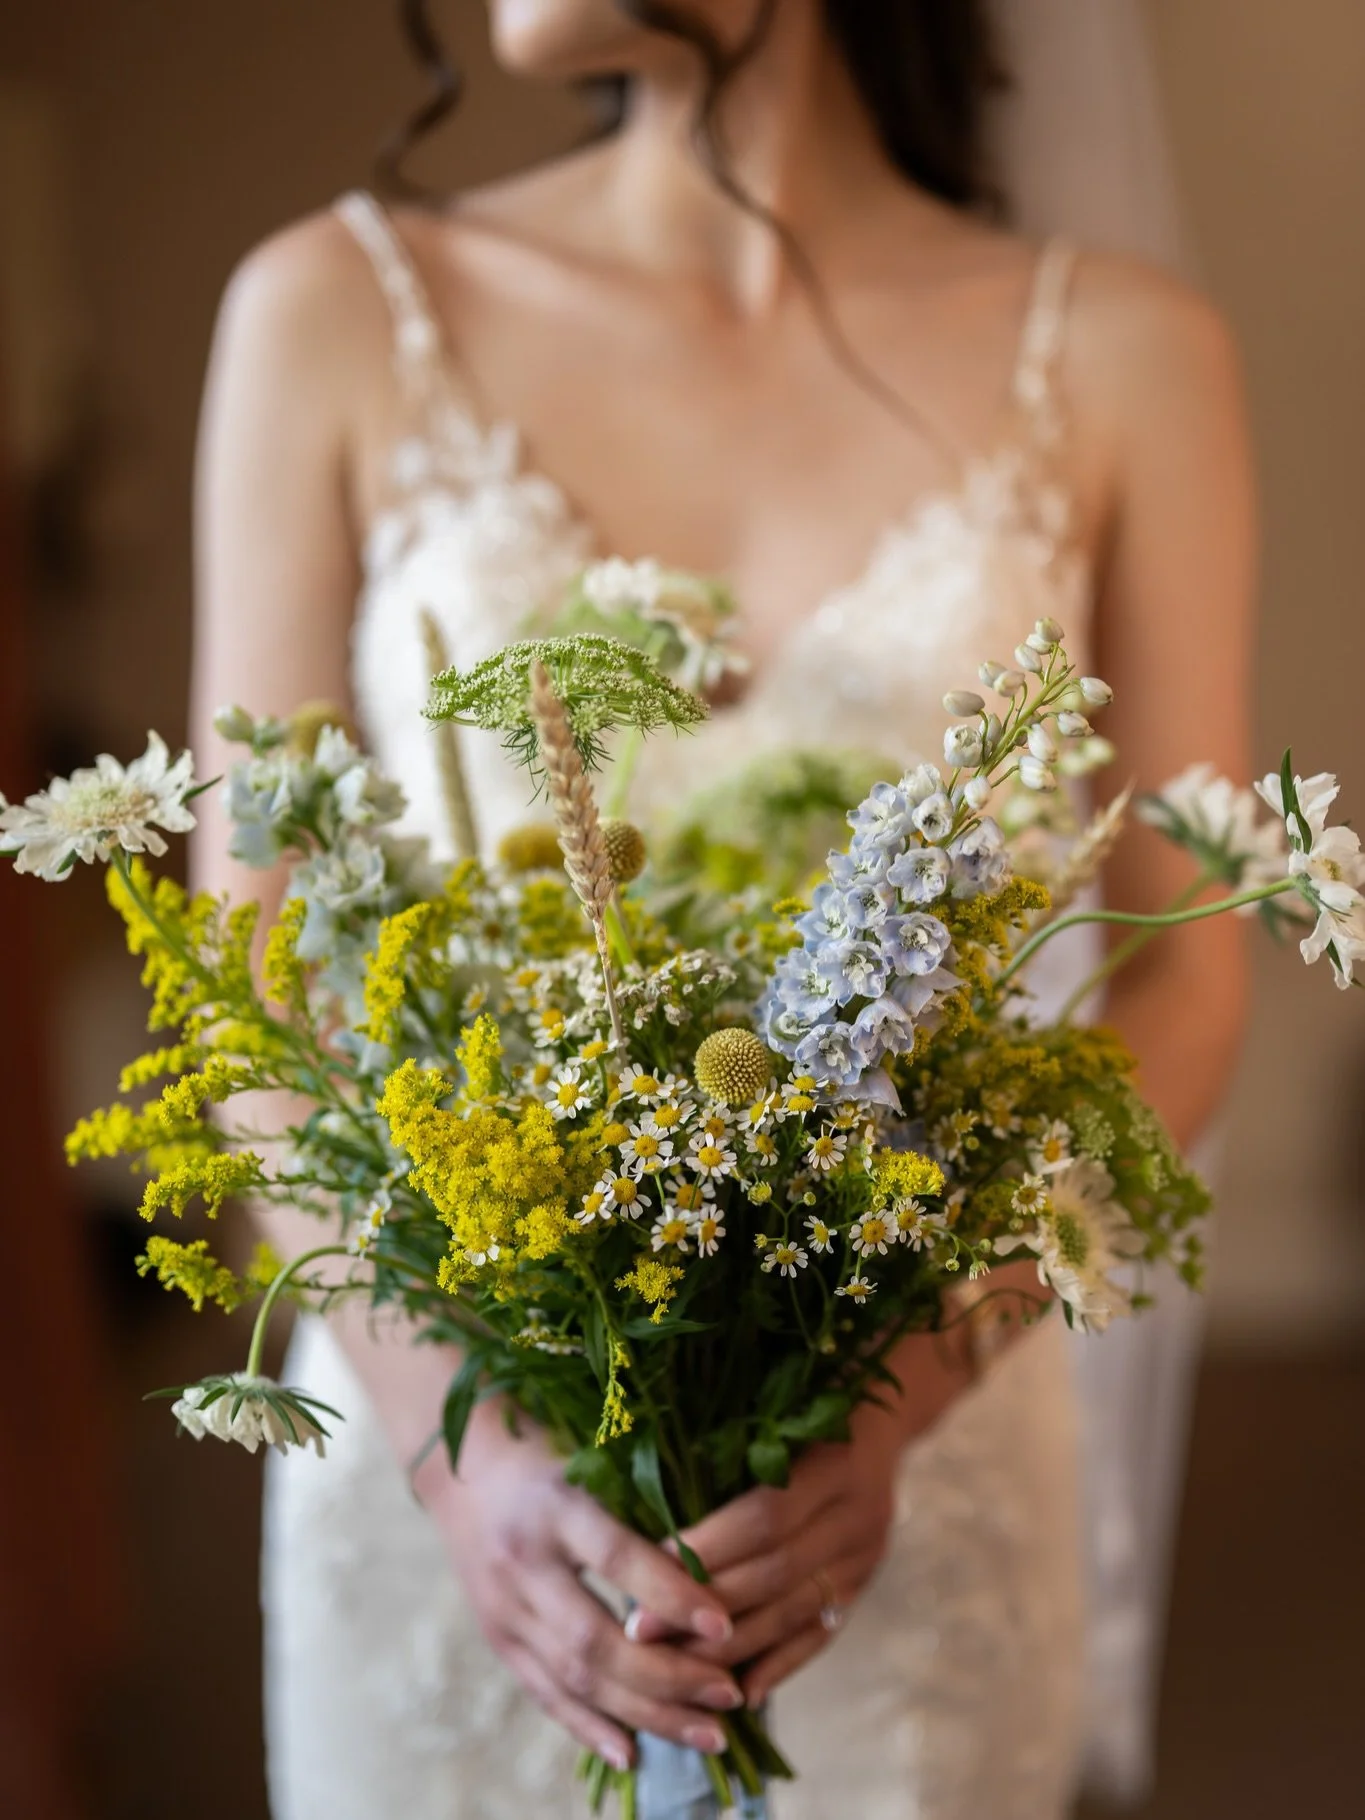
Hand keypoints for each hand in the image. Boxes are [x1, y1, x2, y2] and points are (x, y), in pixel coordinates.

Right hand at [416, 1398, 743, 1769]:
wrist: (464, 1469)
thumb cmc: (552, 1453)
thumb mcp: (594, 1457)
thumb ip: (643, 1501)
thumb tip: (718, 1557)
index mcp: (553, 1505)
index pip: (616, 1558)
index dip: (670, 1594)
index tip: (724, 1624)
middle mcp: (522, 1563)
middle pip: (594, 1639)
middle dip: (669, 1677)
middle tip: (731, 1694)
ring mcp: (503, 1609)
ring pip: (575, 1678)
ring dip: (646, 1714)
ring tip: (708, 1734)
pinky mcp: (497, 1639)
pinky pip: (545, 1695)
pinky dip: (591, 1728)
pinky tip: (635, 1753)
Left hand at [627, 1321, 983, 1703]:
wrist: (881, 1420)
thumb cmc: (802, 1404)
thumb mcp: (776, 1410)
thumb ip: (727, 1446)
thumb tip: (643, 1492)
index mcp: (834, 1464)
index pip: (764, 1518)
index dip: (706, 1547)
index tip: (646, 1566)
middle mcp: (859, 1516)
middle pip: (776, 1574)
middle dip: (703, 1608)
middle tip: (639, 1631)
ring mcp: (865, 1560)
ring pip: (794, 1614)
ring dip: (731, 1647)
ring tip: (671, 1667)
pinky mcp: (862, 1590)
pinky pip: (820, 1637)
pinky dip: (780, 1666)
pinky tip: (742, 1690)